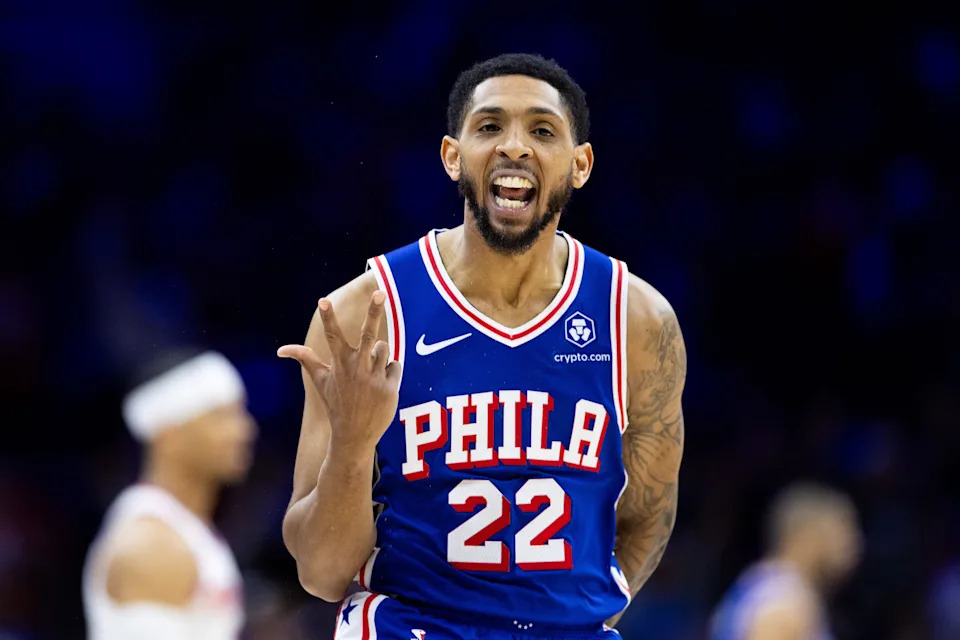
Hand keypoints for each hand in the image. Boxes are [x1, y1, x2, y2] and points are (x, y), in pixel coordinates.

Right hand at [278, 291, 400, 451]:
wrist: (354, 434)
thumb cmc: (337, 403)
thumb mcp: (320, 381)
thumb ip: (305, 359)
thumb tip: (280, 350)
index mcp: (340, 363)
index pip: (332, 335)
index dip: (327, 316)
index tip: (322, 300)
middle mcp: (357, 368)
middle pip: (368, 332)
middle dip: (374, 311)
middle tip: (380, 291)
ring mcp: (374, 377)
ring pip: (385, 348)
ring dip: (380, 356)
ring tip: (370, 373)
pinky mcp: (389, 387)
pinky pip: (396, 365)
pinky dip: (390, 372)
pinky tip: (381, 386)